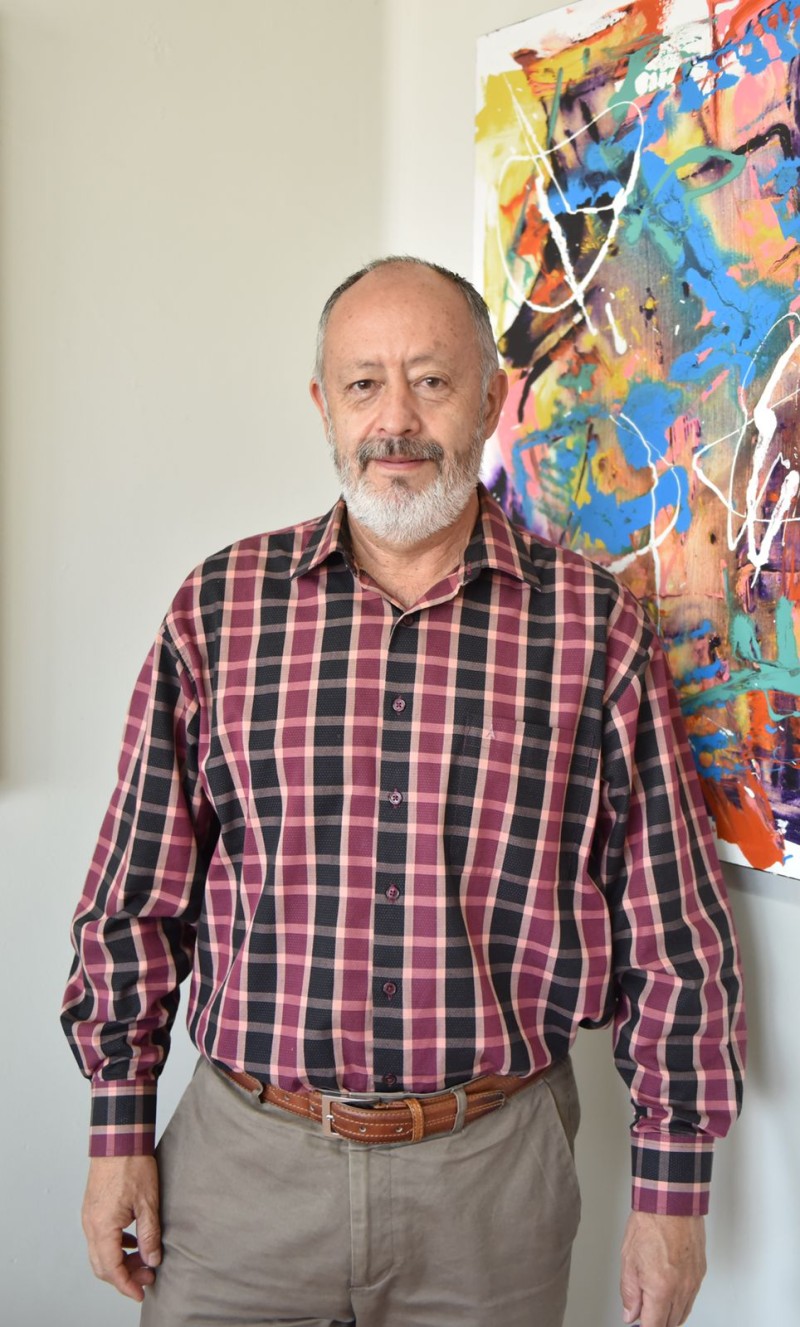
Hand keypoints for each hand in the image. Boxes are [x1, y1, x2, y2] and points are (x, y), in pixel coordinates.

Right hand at [81, 1155, 161, 1301]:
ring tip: (145, 1260)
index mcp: (103, 1227)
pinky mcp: (93, 1209)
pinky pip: (100, 1238)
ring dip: (120, 1262)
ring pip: (100, 1252)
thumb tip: (152, 1259)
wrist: (118, 1139)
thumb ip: (149, 1235)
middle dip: (125, 1276)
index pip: (111, 1269)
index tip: (141, 1293)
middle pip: (102, 1265)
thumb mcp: (148, 1202)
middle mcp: (91, 1225)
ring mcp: (89, 1217)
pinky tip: (134, 1241)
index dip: (126, 1285)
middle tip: (148, 1276)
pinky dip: (116, 1246)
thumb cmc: (132, 1165)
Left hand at [620, 1211, 705, 1326]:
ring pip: (682, 1314)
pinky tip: (669, 1297)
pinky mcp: (700, 1273)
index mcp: (661, 1289)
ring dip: (668, 1317)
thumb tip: (630, 1314)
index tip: (637, 1325)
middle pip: (670, 1324)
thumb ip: (629, 1293)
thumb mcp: (629, 1260)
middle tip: (642, 1316)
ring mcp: (693, 1282)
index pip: (654, 1326)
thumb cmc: (650, 1225)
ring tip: (654, 1309)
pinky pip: (691, 1299)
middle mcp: (681, 1290)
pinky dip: (680, 1304)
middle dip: (656, 1324)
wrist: (671, 1203)